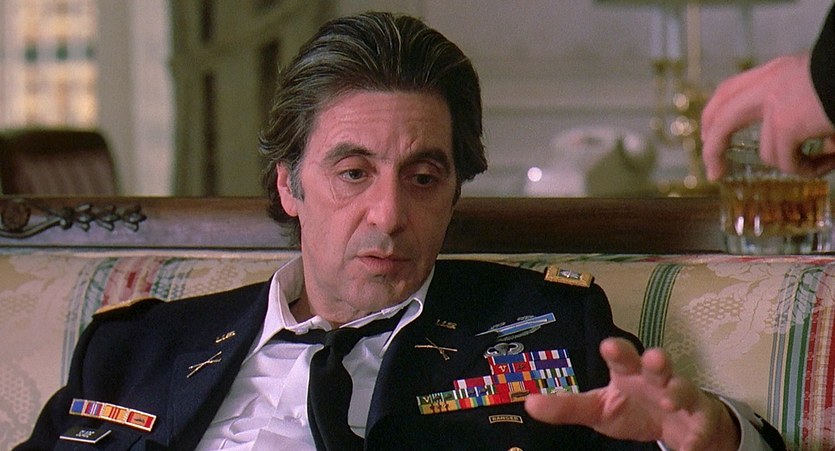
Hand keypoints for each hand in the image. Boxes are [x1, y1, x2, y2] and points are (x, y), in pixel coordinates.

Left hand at [524, 337, 739, 450]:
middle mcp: (656, 380)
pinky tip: (691, 445)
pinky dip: (697, 436)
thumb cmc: (634, 409)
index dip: (617, 351)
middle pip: (658, 365)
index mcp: (629, 373)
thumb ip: (567, 407)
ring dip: (678, 392)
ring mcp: (681, 397)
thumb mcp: (599, 409)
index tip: (608, 346)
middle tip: (654, 358)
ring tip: (669, 399)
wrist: (679, 426)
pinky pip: (702, 426)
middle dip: (657, 360)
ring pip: (683, 389)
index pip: (622, 357)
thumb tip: (528, 404)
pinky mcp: (700, 420)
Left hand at [701, 53, 834, 180]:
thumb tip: (804, 147)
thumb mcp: (815, 86)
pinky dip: (809, 170)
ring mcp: (775, 106)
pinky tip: (829, 162)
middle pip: (721, 118)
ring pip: (769, 153)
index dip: (713, 115)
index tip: (707, 134)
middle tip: (713, 172)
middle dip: (712, 148)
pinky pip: (789, 163)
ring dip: (795, 165)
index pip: (728, 91)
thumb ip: (796, 107)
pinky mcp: (787, 125)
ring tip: (824, 162)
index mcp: (774, 72)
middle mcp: (768, 85)